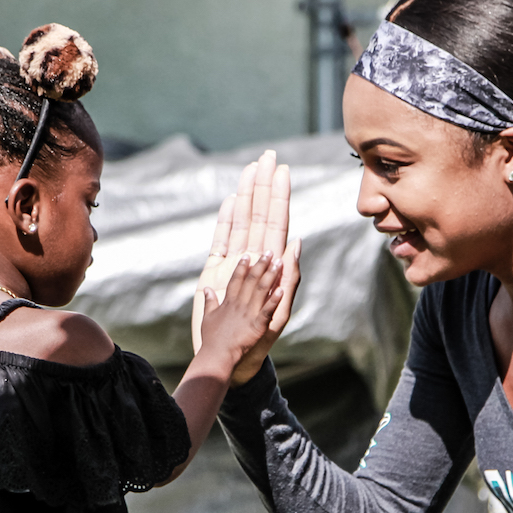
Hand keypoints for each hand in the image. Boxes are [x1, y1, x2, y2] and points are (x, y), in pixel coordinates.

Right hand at [193, 150, 300, 384]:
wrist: (231, 356)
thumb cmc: (260, 339)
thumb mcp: (280, 312)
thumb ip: (289, 277)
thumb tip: (296, 242)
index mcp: (271, 265)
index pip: (276, 223)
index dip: (279, 197)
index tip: (282, 171)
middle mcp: (253, 258)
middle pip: (259, 214)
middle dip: (263, 185)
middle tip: (267, 156)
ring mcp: (234, 262)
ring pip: (241, 221)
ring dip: (246, 195)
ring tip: (250, 169)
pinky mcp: (216, 270)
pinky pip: (221, 239)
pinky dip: (226, 219)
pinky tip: (232, 200)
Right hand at [198, 251, 283, 368]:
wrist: (217, 356)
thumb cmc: (212, 339)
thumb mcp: (207, 317)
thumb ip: (209, 302)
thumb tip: (206, 288)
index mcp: (228, 302)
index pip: (236, 279)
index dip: (242, 267)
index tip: (248, 255)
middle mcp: (239, 304)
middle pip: (251, 280)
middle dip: (261, 265)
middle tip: (269, 253)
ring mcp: (249, 314)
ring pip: (261, 290)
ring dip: (270, 276)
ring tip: (279, 263)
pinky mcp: (257, 325)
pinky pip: (268, 310)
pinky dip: (275, 300)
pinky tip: (282, 289)